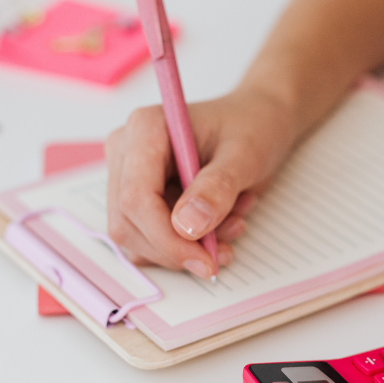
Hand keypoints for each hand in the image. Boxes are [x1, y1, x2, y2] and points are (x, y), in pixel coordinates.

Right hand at [105, 86, 296, 276]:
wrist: (257, 122)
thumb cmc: (251, 128)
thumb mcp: (245, 155)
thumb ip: (217, 187)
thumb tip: (186, 226)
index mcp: (145, 129)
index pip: (135, 198)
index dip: (166, 238)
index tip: (205, 260)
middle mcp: (126, 152)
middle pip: (127, 223)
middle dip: (176, 250)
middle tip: (224, 252)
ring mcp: (128, 177)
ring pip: (136, 239)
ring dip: (185, 248)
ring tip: (232, 223)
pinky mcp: (139, 200)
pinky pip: (149, 242)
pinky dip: (185, 246)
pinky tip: (220, 224)